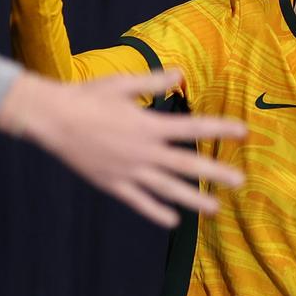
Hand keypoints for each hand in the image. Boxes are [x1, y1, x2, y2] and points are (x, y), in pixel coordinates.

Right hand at [0, 71, 246, 227]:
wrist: (52, 118)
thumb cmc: (88, 97)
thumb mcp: (124, 83)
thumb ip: (154, 80)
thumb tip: (180, 73)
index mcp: (149, 125)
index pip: (193, 127)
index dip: (220, 128)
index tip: (243, 131)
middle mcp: (144, 151)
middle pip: (187, 164)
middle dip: (215, 173)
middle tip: (240, 181)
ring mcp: (129, 170)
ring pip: (168, 188)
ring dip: (193, 199)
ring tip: (215, 208)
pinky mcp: (113, 183)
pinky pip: (139, 201)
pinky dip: (156, 212)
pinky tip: (172, 221)